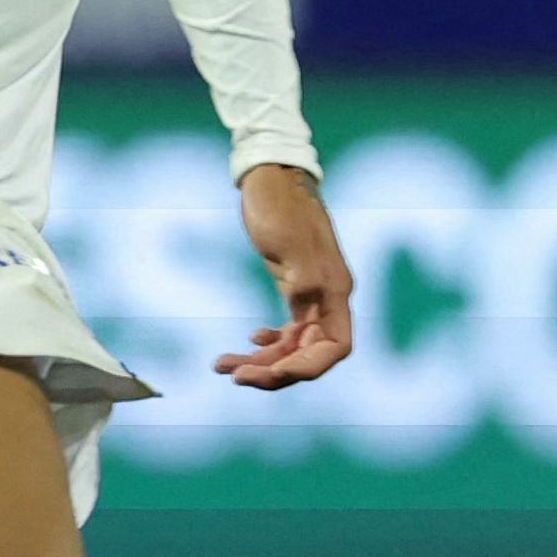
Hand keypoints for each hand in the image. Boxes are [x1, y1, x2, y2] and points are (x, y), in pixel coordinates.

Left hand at [216, 163, 355, 388]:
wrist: (271, 180)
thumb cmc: (280, 206)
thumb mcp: (288, 240)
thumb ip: (303, 275)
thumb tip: (304, 304)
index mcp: (334, 291)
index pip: (335, 347)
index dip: (307, 368)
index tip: (271, 373)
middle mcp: (327, 299)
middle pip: (309, 355)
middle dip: (274, 371)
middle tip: (234, 376)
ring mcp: (310, 296)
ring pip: (292, 347)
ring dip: (261, 362)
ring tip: (221, 365)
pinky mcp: (293, 291)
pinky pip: (286, 332)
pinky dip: (266, 345)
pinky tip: (246, 343)